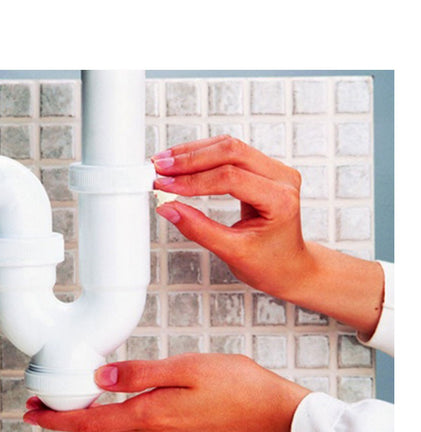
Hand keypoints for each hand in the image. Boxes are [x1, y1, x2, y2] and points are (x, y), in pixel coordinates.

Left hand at [23, 354, 309, 431]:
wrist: (271, 411)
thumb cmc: (235, 383)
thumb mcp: (185, 367)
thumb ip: (140, 374)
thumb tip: (100, 377)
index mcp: (152, 417)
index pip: (90, 422)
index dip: (57, 419)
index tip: (31, 413)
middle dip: (66, 421)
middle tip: (41, 408)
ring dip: (92, 422)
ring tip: (75, 404)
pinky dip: (118, 424)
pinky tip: (120, 409)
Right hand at [152, 135, 383, 336]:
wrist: (290, 267)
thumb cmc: (270, 265)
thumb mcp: (232, 252)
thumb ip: (198, 228)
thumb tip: (168, 208)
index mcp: (280, 200)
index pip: (231, 178)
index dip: (194, 181)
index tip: (166, 186)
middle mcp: (282, 178)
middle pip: (231, 152)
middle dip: (190, 158)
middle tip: (160, 167)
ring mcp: (275, 170)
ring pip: (229, 146)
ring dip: (193, 153)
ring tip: (165, 162)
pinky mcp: (263, 168)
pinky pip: (231, 153)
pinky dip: (203, 156)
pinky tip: (182, 162)